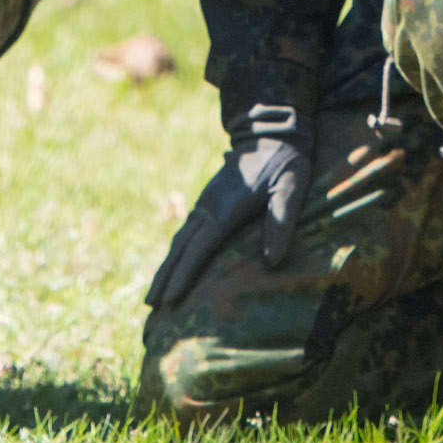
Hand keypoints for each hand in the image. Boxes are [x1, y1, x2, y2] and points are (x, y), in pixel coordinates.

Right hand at [143, 103, 312, 308]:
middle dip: (165, 278)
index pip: (199, 247)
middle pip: (181, 248)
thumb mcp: (291, 189)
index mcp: (225, 208)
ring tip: (153, 297)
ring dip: (165, 268)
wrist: (270, 135)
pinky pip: (186, 235)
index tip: (169, 299)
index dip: (183, 275)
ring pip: (179, 242)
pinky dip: (175, 256)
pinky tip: (172, 269)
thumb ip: (281, 221)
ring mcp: (205, 205)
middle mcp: (208, 208)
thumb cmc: (286, 165)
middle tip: (151, 307)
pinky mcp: (207, 204)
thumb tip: (271, 260)